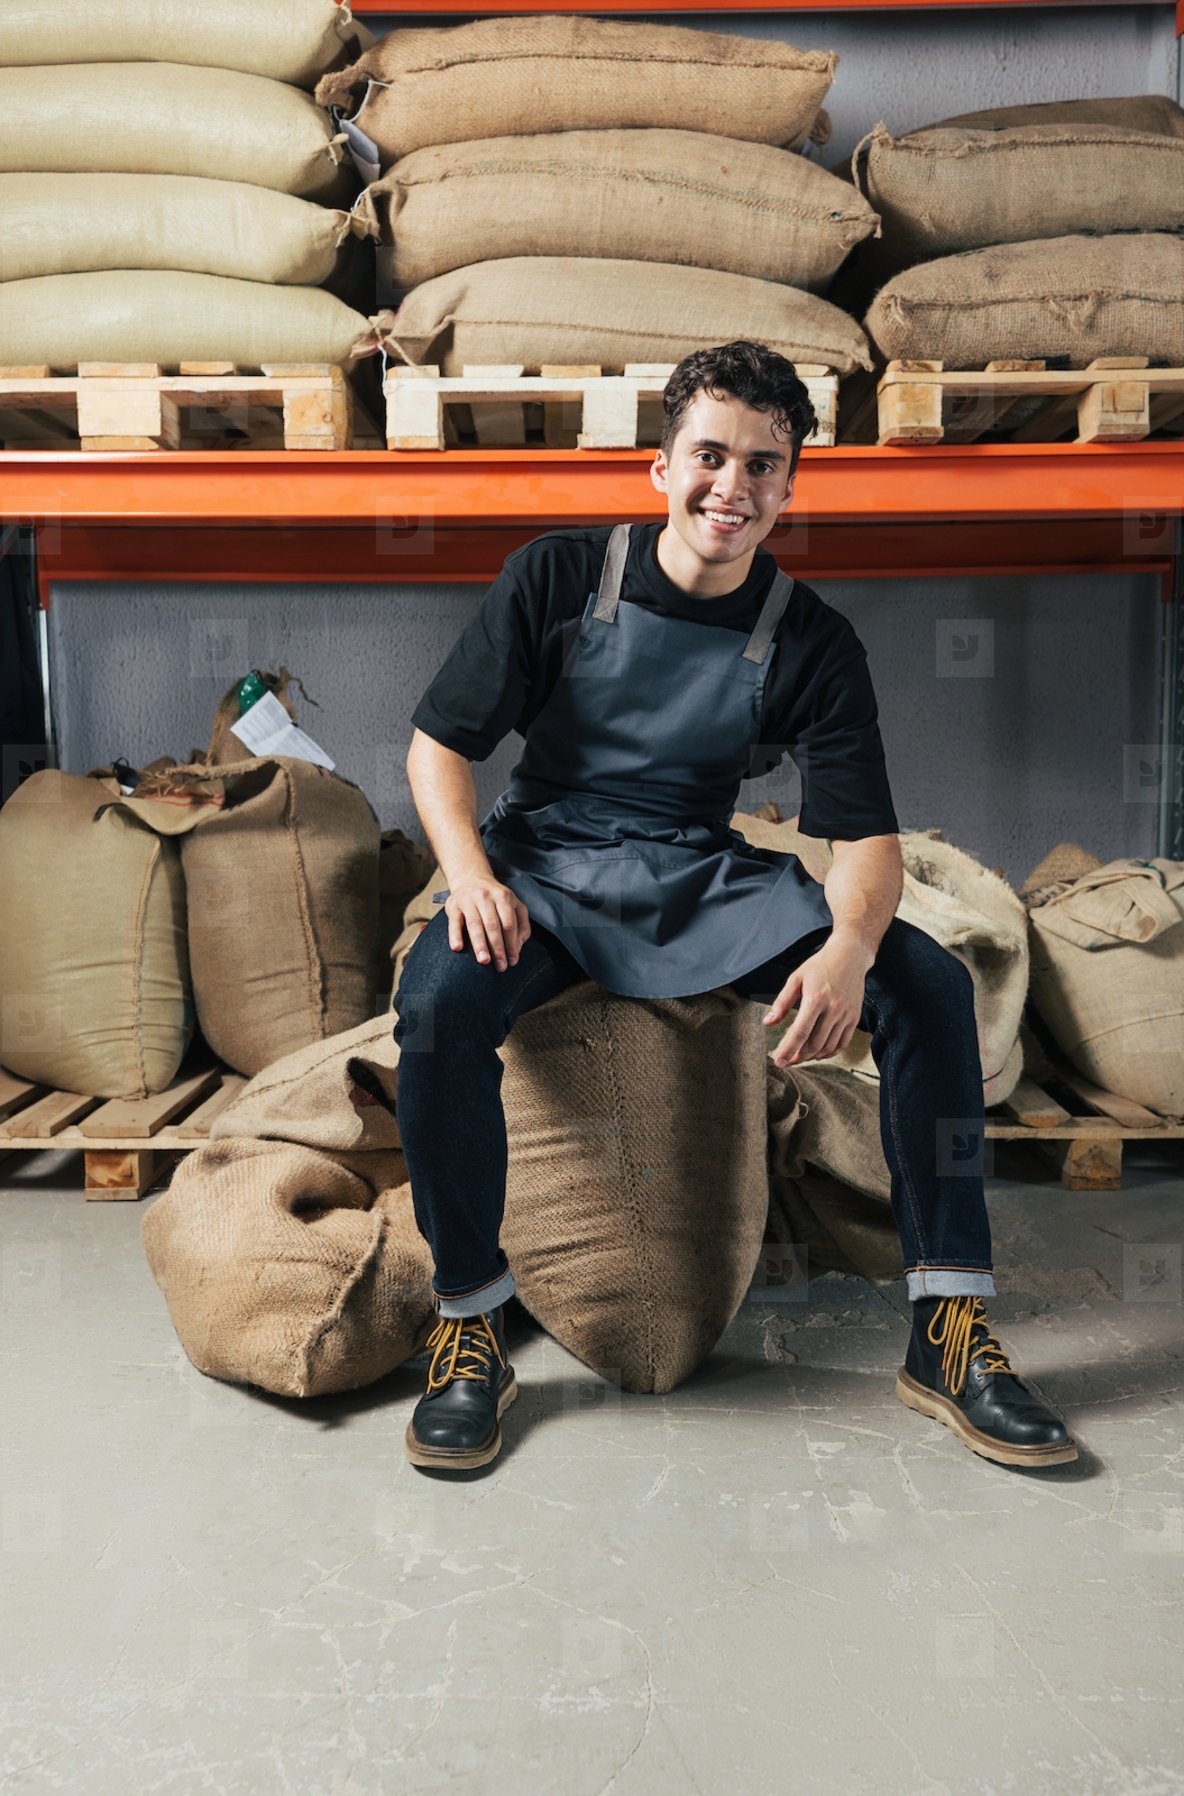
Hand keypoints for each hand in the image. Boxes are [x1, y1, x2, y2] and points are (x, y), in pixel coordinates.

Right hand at [445, 877, 530, 970]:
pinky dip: (455, 935)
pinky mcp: (453, 905)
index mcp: (503, 897)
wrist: (470, 878)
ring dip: (479, 944)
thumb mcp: (514, 905)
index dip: (512, 944)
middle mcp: (486, 896)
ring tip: (484, 961)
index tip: (512, 961)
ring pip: (475, 924)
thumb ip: (521, 924)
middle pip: (493, 925)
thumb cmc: (494, 898)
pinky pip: (454, 922)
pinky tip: (457, 948)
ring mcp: (468, 900)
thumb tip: (518, 947)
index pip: (509, 924)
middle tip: (500, 967)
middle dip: (498, 948)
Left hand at [763, 936, 870, 1067]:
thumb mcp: (796, 978)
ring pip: (828, 1047)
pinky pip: (842, 1043)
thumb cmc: (821, 965)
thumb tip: (768, 1022)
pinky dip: (829, 1053)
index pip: (800, 1032)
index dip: (788, 1050)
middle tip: (787, 1061)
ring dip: (813, 1057)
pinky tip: (818, 1053)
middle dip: (798, 1057)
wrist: (850, 955)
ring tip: (800, 1057)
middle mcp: (833, 1009)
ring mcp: (846, 1015)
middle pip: (814, 1044)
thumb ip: (782, 1002)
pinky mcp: (854, 1018)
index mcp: (815, 999)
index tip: (779, 1062)